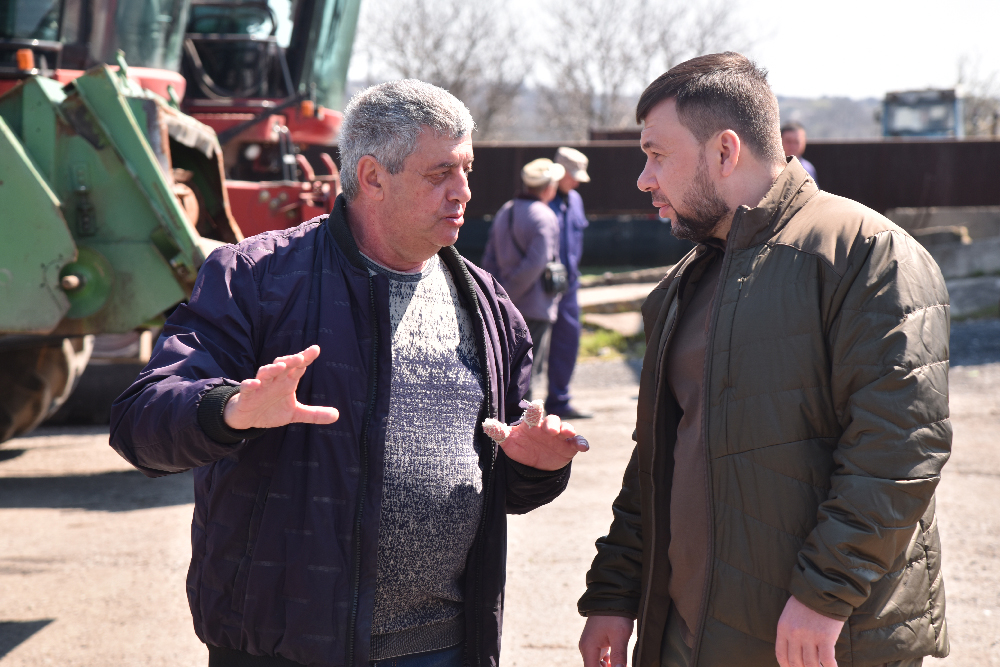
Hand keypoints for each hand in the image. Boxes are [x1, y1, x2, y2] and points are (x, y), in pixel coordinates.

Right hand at [223, 345, 339, 429]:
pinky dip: (250, 384)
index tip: (316, 349)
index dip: (306, 357)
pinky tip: (254, 383)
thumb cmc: (272, 409)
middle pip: (283, 365)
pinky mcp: (247, 395)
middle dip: (291, 360)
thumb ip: (314, 414)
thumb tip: (337, 415)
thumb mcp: (295, 413)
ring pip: (265, 372)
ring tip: (281, 366)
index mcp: (287, 381)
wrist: (248, 418)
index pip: (298, 367)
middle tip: (300, 357)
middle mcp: (275, 380)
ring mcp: (260, 386)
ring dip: (272, 369)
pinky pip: (247, 387)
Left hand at [482, 401, 588, 470]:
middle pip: (552, 420)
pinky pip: (578, 442)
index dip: (535, 409)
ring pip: (566, 428)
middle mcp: (547, 427)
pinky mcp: (569, 446)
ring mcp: (559, 436)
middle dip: (552, 423)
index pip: (533, 414)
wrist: (534, 466)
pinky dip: (582, 443)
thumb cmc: (521, 448)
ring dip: (567, 429)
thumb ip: (499, 432)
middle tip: (549, 429)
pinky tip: (583, 447)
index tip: (536, 405)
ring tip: (567, 433)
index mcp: (532, 423)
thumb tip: (486, 424)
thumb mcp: (508, 442)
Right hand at [579, 615, 632, 666]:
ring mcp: (589, 644)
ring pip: (595, 664)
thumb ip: (618, 656)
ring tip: (619, 664)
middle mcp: (585, 647)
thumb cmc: (615, 615)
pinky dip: (606, 663)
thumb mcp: (620, 635)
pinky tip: (615, 660)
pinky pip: (597, 657)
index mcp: (588, 648)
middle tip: (620, 666)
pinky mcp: (594, 641)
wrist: (611, 597)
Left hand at [775, 595, 844, 666]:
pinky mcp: (825, 637)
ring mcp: (810, 637)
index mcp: (783, 628)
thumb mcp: (789, 614)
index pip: (781, 655)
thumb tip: (793, 651)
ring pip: (811, 664)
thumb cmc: (807, 601)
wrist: (822, 589)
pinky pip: (827, 660)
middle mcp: (794, 635)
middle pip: (796, 662)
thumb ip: (789, 631)